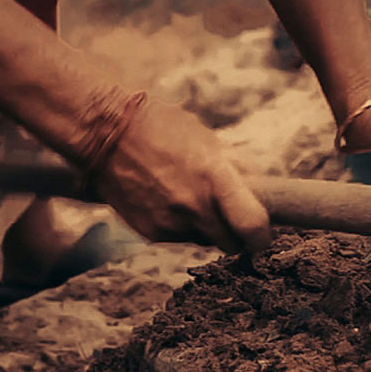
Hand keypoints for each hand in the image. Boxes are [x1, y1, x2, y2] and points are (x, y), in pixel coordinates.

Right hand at [91, 99, 271, 253]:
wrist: (106, 136)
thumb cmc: (162, 128)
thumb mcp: (207, 139)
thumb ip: (236, 167)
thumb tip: (260, 190)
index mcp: (214, 177)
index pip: (252, 225)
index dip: (262, 236)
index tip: (263, 234)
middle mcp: (193, 206)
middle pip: (231, 244)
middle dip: (236, 235)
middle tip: (231, 217)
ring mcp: (170, 223)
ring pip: (203, 240)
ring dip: (206, 227)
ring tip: (190, 197)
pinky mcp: (151, 233)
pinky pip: (179, 237)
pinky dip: (180, 225)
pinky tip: (168, 200)